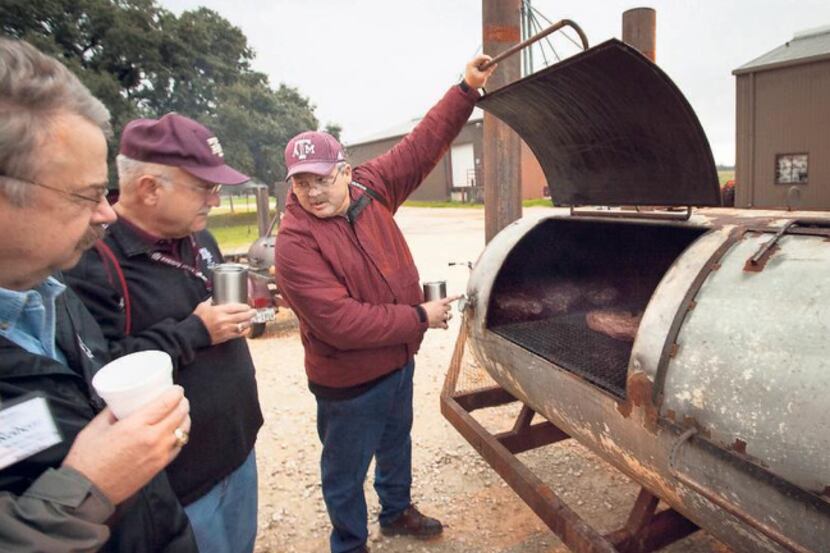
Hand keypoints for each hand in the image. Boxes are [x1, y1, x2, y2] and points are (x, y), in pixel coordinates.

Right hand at [62, 386, 190, 504]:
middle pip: (179, 415)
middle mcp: (152, 439)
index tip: (177, 388)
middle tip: (179, 398)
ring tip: (180, 413)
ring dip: (184, 419)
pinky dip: (180, 437)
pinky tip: (174, 433)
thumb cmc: (87, 459)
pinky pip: (178, 447)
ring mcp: (158, 455)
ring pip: (183, 432)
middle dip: (183, 403)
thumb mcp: (95, 427)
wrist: (87, 492)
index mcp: (136, 426)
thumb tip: (121, 402)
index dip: (176, 393)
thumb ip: (111, 412)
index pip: (166, 404)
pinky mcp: (159, 467)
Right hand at [193, 299, 256, 343]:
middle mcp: (225, 320)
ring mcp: (226, 329)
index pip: (236, 308)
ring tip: (251, 319)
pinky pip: (239, 334)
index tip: (247, 306)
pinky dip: (244, 331)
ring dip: (249, 322)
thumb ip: (211, 301)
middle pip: (242, 316)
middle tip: (254, 311)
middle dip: (251, 313)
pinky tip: (247, 328)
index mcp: (219, 311)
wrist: (193, 333)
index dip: (244, 307)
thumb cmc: (197, 320)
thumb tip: (215, 297)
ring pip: (243, 325)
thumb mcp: (203, 306)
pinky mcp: (226, 337)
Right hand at [420, 295, 461, 329]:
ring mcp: (442, 317)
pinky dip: (445, 326)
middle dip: (448, 309)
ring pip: (449, 316)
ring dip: (448, 317)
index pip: (449, 299)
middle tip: (445, 310)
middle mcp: (442, 309)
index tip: (459, 295)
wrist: (419, 317)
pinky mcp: (440, 324)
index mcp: (438, 303)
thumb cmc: (420, 310)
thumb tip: (429, 307)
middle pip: (449, 308)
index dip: (455, 297)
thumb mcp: (426, 304)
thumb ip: (430, 305)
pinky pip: (446, 326)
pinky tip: (445, 327)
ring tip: (444, 318)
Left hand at [464, 54, 496, 88]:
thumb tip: (495, 64)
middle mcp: (470, 62)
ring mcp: (470, 64)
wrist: (468, 87)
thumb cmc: (475, 83)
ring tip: (486, 73)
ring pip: (480, 61)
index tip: (492, 62)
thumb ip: (489, 70)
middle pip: (481, 58)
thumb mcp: (483, 77)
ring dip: (485, 66)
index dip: (488, 58)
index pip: (481, 57)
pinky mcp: (471, 66)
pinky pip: (478, 64)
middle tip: (489, 69)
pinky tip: (483, 73)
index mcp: (472, 64)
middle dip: (486, 63)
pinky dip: (482, 67)